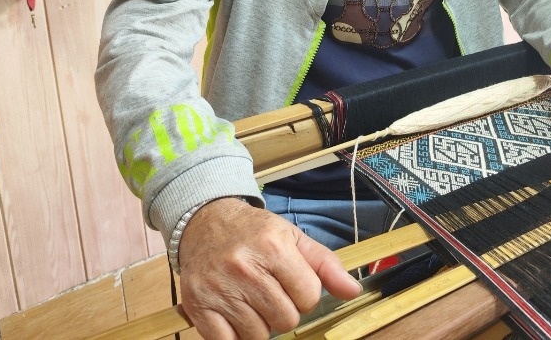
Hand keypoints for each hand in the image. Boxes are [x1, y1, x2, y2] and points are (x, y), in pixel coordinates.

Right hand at [177, 198, 361, 338]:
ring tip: (252, 301)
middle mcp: (245, 268)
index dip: (305, 295)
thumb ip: (326, 264)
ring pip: (259, 335)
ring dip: (260, 324)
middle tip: (271, 293)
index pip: (309, 297)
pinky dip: (236, 336)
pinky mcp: (198, 305)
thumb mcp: (293, 237)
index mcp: (273, 247)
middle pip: (286, 319)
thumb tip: (352, 291)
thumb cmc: (254, 232)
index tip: (293, 284)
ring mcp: (220, 288)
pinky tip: (236, 315)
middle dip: (284, 311)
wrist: (206, 222)